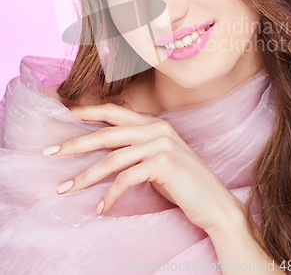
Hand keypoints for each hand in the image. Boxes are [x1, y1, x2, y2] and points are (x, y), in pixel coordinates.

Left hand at [43, 102, 245, 232]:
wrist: (214, 202)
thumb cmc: (183, 182)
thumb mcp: (158, 156)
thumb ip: (137, 145)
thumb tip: (104, 144)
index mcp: (155, 123)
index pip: (115, 111)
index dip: (89, 111)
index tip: (64, 115)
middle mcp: (157, 129)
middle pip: (107, 134)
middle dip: (75, 144)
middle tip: (50, 153)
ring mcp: (161, 145)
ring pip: (112, 159)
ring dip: (85, 176)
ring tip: (66, 188)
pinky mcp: (163, 164)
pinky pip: (126, 179)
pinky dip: (110, 195)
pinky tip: (101, 207)